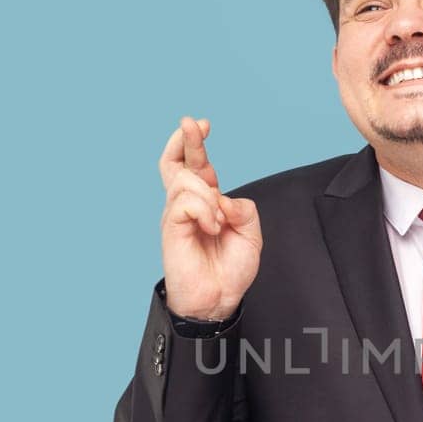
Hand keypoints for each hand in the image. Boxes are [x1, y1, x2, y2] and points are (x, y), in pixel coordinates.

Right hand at [159, 116, 261, 318]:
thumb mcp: (251, 234)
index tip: (204, 124)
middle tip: (191, 123)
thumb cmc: (231, 270)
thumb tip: (223, 198)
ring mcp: (177, 215)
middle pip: (177, 163)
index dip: (197, 143)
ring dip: (208, 196)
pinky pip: (184, 202)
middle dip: (184, 139)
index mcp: (207, 201)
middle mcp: (188, 205)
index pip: (196, 165)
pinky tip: (211, 228)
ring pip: (185, 181)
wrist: (219, 298)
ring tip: (218, 223)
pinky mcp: (171, 227)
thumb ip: (243, 209)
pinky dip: (203, 210)